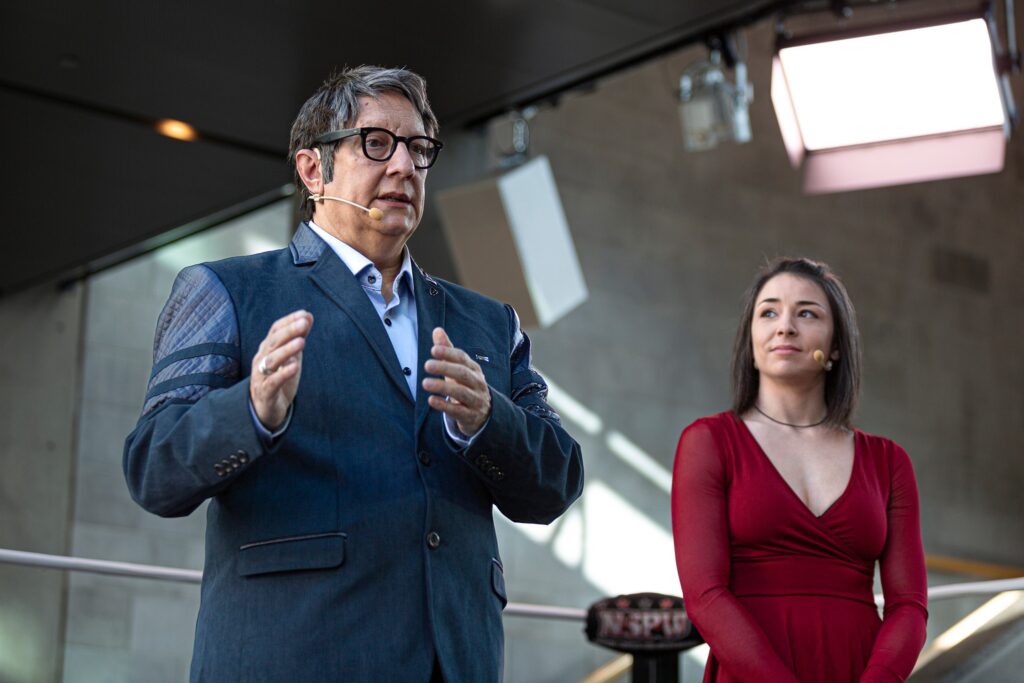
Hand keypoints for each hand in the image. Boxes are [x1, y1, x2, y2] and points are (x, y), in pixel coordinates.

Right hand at [250, 310, 312, 429]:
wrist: (266, 408)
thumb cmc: (279, 378)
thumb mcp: (291, 356)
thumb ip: (297, 338)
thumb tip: (308, 317)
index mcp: (268, 348)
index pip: (275, 330)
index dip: (289, 321)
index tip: (305, 314)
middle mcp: (262, 359)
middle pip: (273, 342)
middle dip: (289, 331)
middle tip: (304, 323)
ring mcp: (261, 375)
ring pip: (271, 360)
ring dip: (286, 350)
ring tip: (302, 342)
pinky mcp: (265, 392)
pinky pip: (273, 381)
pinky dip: (283, 374)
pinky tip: (295, 367)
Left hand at [422, 327, 491, 435]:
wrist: (484, 413)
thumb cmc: (466, 386)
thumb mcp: (459, 368)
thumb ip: (447, 351)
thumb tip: (437, 330)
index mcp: (473, 369)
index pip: (462, 358)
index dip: (448, 353)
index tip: (433, 350)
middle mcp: (477, 383)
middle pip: (463, 373)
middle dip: (445, 368)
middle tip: (427, 365)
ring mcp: (475, 400)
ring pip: (461, 392)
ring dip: (442, 387)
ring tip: (425, 383)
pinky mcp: (470, 416)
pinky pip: (458, 411)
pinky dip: (445, 406)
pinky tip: (432, 400)